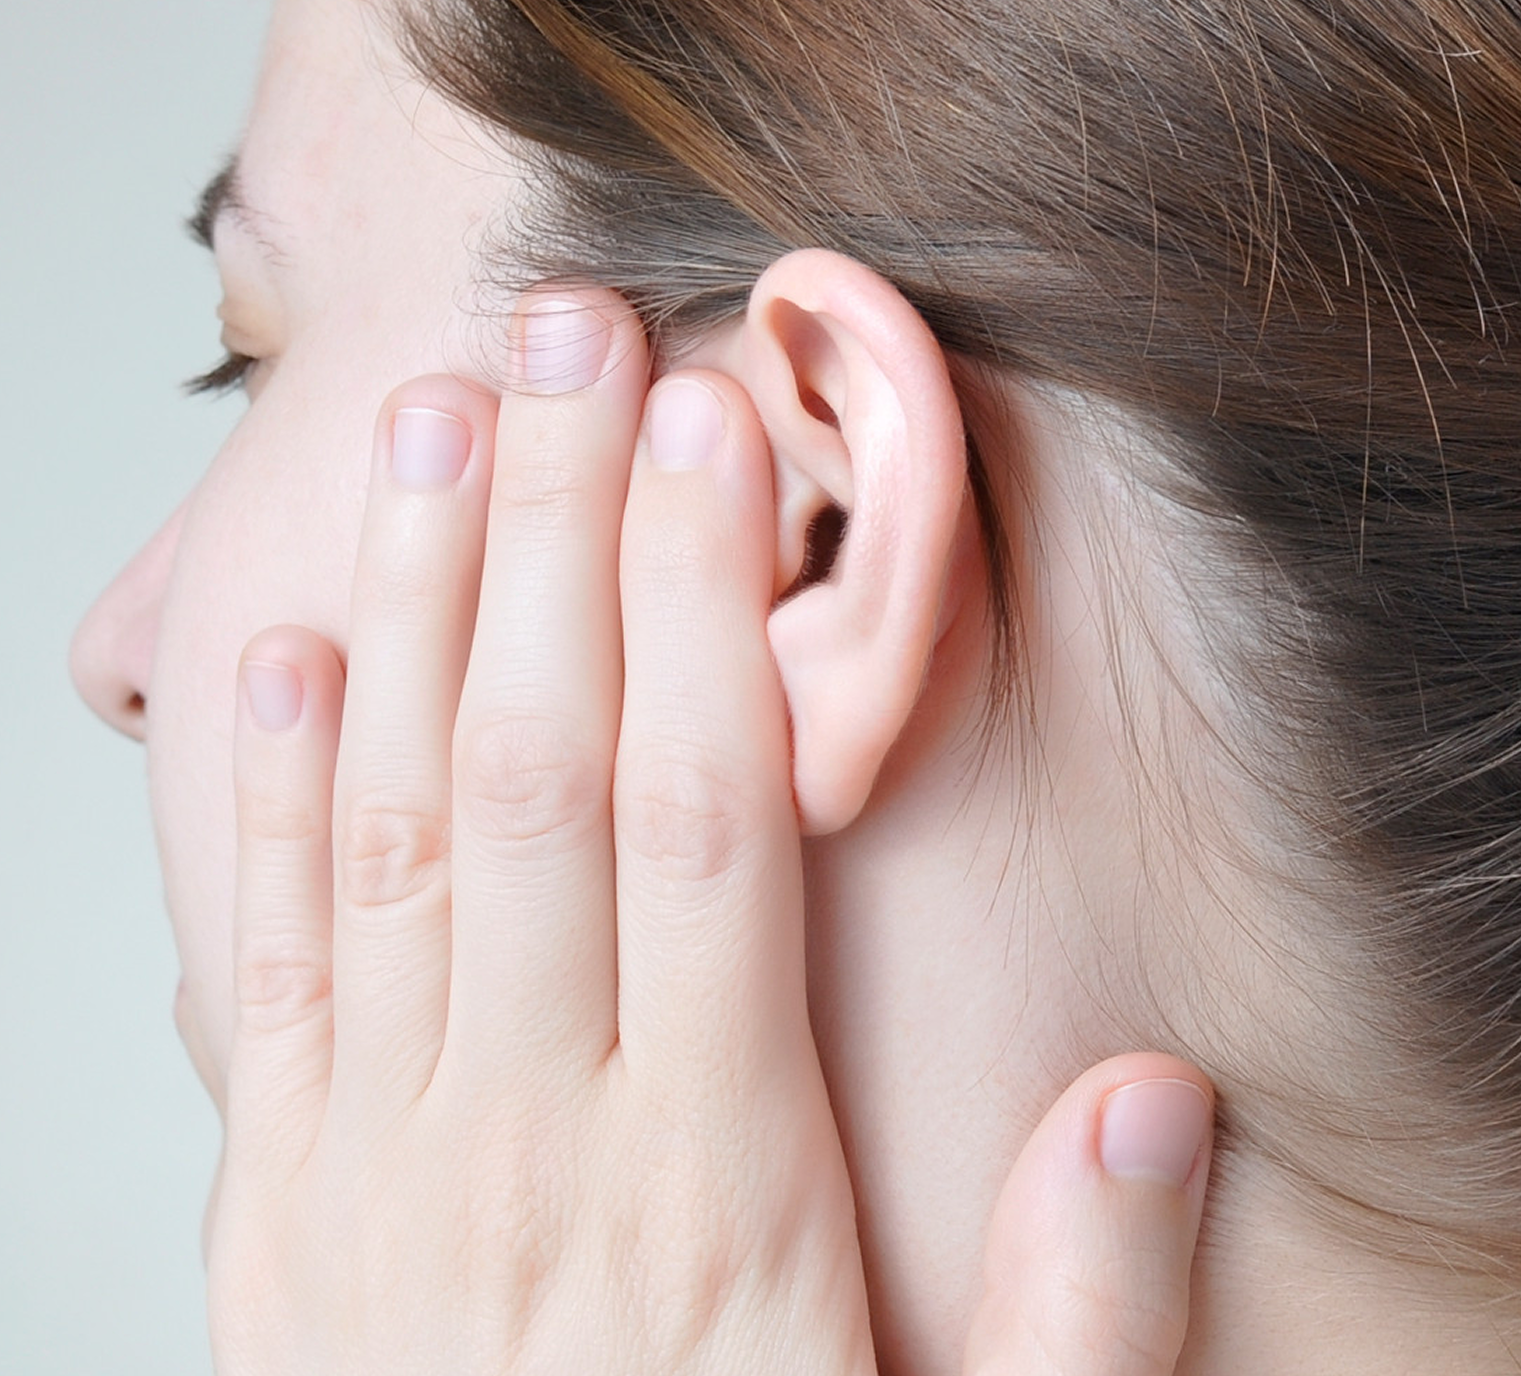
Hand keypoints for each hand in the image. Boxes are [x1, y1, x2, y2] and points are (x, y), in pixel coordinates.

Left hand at [205, 289, 1212, 1374]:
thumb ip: (1070, 1311)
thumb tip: (1159, 1101)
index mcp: (712, 1188)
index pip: (703, 824)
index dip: (700, 611)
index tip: (707, 437)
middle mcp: (527, 1138)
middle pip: (539, 769)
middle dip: (554, 529)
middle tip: (564, 340)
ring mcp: (374, 1167)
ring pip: (391, 826)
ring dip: (411, 605)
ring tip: (430, 424)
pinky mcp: (272, 1209)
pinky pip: (261, 965)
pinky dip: (270, 790)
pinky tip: (287, 644)